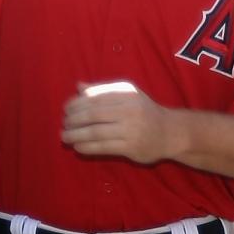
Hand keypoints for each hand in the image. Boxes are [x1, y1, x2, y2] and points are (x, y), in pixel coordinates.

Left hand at [62, 81, 177, 163]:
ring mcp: (131, 129)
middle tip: (64, 124)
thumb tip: (79, 87)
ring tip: (65, 136)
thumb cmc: (144, 111)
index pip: (95, 97)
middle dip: (74, 119)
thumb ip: (103, 91)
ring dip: (76, 135)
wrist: (169, 132)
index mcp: (126, 94)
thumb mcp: (128, 95)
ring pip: (96, 132)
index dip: (77, 103)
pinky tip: (78, 147)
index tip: (66, 110)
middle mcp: (129, 109)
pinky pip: (104, 147)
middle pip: (93, 114)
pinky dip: (87, 147)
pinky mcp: (131, 147)